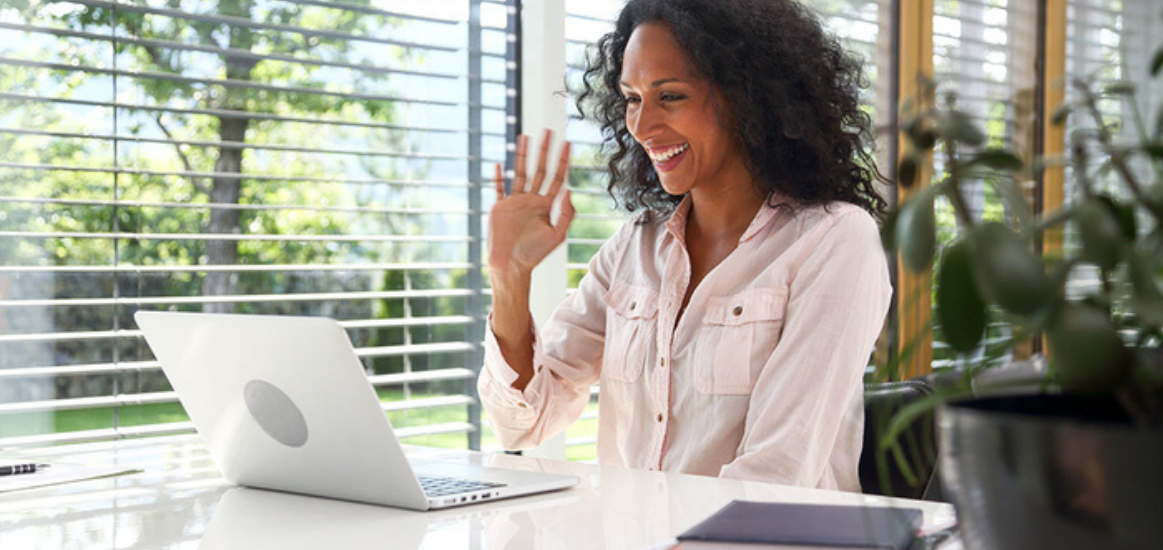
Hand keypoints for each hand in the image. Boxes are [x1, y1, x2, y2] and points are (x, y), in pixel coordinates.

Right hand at [488, 130, 573, 275]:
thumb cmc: (535, 254)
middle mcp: (531, 200)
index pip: (557, 178)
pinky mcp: (499, 207)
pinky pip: (499, 188)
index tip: (567, 143)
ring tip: (525, 136)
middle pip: (540, 170)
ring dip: (522, 155)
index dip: (562, 161)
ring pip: (520, 173)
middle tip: (548, 131)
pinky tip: (499, 163)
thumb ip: (565, 214)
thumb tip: (569, 190)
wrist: (511, 265)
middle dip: (544, 151)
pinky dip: (498, 176)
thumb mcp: (556, 235)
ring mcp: (514, 202)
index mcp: (546, 206)